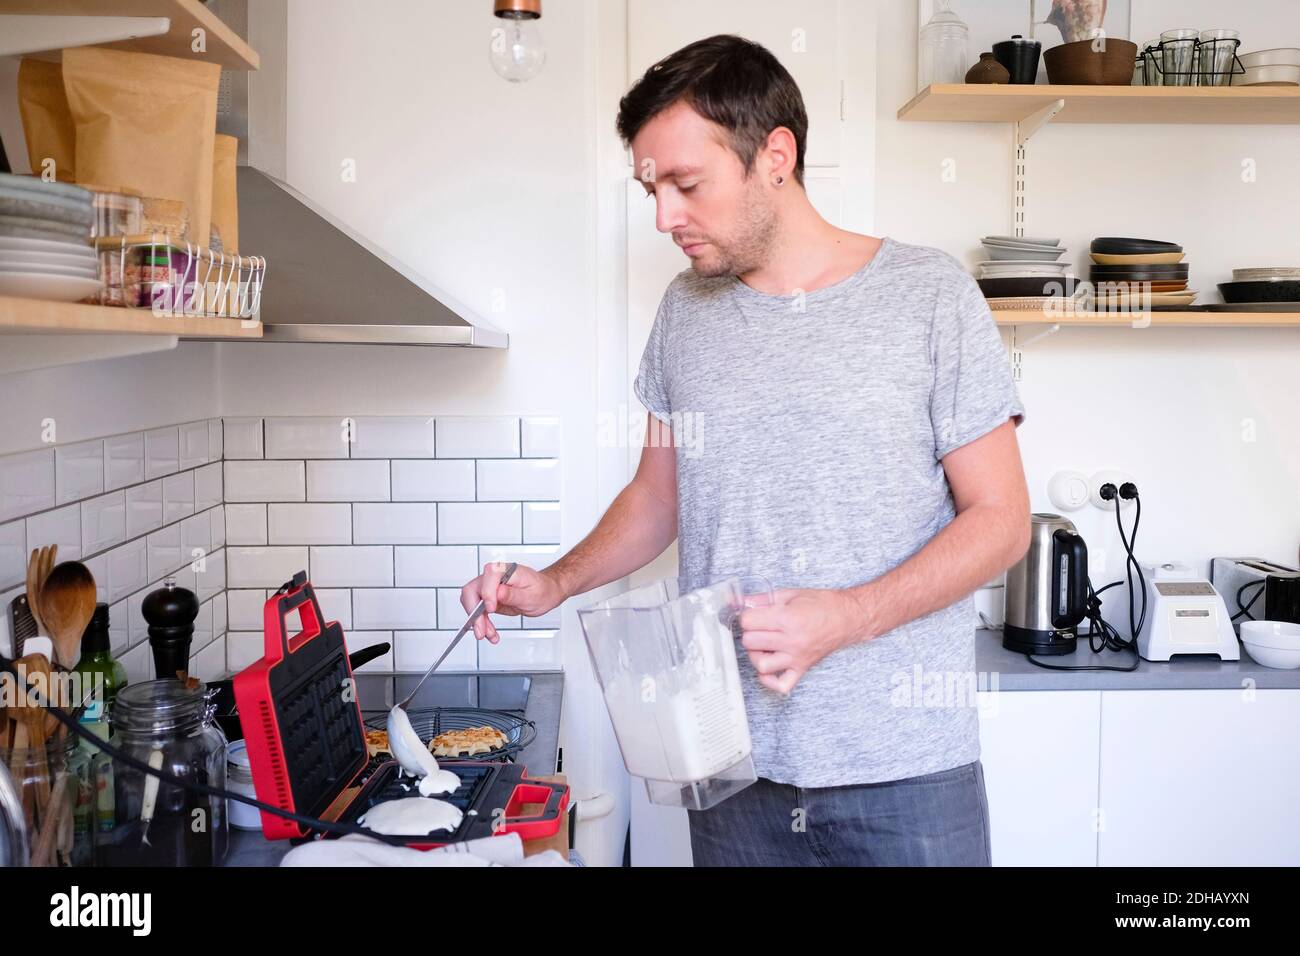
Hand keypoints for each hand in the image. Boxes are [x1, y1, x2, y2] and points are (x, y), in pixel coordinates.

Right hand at [460, 562, 565, 642]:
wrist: (546, 593)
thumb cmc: (542, 590)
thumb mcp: (532, 595)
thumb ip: (513, 594)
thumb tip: (498, 592)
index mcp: (506, 570)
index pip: (489, 575)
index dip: (487, 592)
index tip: (491, 608)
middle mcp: (495, 576)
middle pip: (473, 590)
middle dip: (474, 612)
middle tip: (482, 630)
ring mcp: (489, 587)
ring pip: (472, 603)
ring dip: (477, 621)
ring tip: (488, 634)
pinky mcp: (488, 598)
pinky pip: (477, 611)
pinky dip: (482, 623)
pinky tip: (490, 633)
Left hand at [736, 587, 868, 695]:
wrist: (848, 618)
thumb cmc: (823, 605)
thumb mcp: (792, 594)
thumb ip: (765, 599)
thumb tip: (744, 603)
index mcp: (788, 619)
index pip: (749, 622)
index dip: (746, 617)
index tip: (751, 615)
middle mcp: (792, 640)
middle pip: (750, 642)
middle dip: (749, 633)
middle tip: (757, 627)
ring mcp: (796, 657)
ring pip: (761, 664)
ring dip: (756, 655)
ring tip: (762, 645)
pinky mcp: (802, 668)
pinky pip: (781, 685)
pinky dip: (770, 680)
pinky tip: (769, 668)